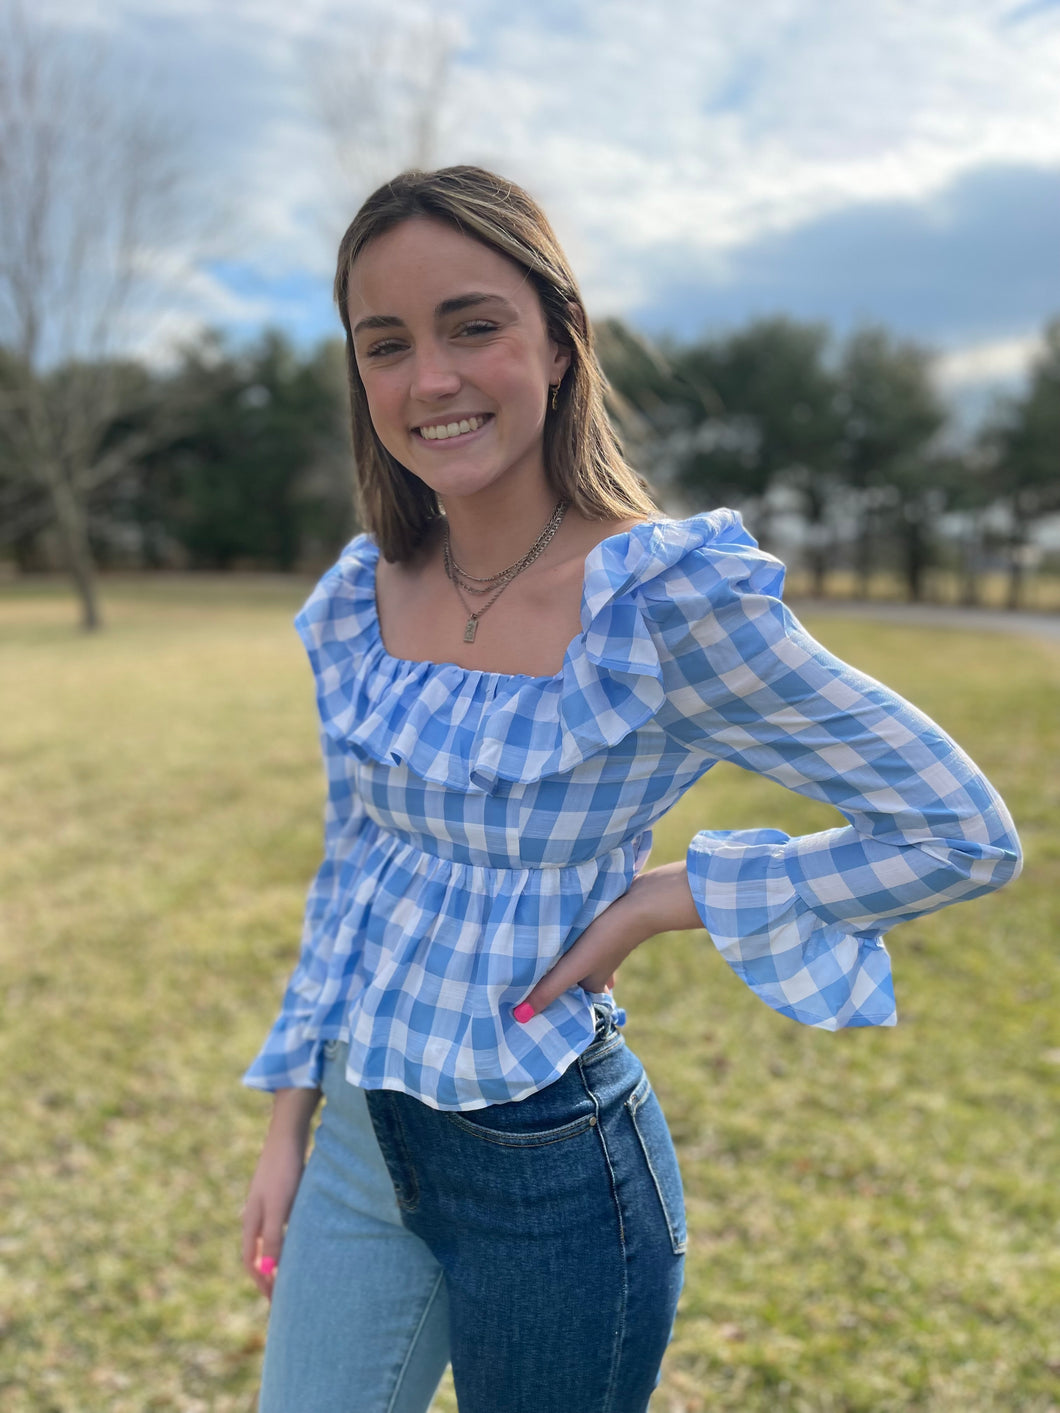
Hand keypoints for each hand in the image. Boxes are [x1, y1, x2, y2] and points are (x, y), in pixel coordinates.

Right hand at [241, 1088, 319, 1299]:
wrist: (288, 1134)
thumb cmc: (283, 1171)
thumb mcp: (279, 1207)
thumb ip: (273, 1238)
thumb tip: (269, 1272)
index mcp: (250, 1221)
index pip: (251, 1263)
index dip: (262, 1284)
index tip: (276, 1303)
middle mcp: (256, 1216)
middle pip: (258, 1254)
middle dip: (268, 1277)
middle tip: (284, 1298)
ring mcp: (268, 1205)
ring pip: (269, 1241)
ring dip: (277, 1260)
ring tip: (293, 1276)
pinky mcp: (282, 1195)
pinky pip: (281, 1227)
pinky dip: (287, 1242)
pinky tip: (302, 1245)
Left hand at [515, 862, 699, 1019]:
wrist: (638, 903)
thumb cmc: (605, 938)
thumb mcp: (573, 968)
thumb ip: (548, 990)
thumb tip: (519, 1017)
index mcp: (592, 987)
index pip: (562, 999)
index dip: (541, 999)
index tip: (517, 998)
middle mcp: (596, 972)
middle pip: (563, 978)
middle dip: (545, 977)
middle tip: (514, 973)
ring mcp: (597, 951)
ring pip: (567, 959)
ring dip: (553, 956)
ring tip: (526, 951)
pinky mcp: (596, 930)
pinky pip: (573, 941)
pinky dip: (563, 940)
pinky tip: (551, 929)